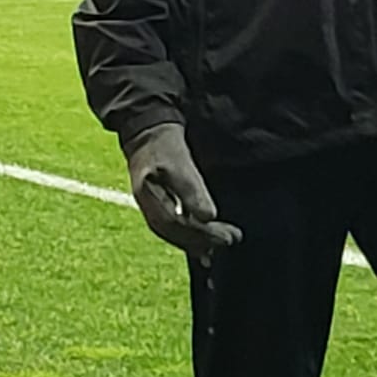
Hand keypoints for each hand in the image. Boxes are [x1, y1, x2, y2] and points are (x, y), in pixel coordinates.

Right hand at [124, 124, 242, 257]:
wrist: (146, 128)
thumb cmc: (164, 143)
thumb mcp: (180, 162)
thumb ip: (192, 190)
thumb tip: (208, 218)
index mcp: (149, 197)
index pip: (177, 225)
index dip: (204, 233)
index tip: (229, 235)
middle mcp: (147, 206)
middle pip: (175, 233)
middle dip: (203, 240)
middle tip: (231, 240)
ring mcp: (149, 205)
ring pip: (172, 233)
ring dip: (195, 241)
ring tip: (217, 248)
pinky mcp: (157, 202)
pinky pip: (171, 226)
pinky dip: (187, 235)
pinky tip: (200, 241)